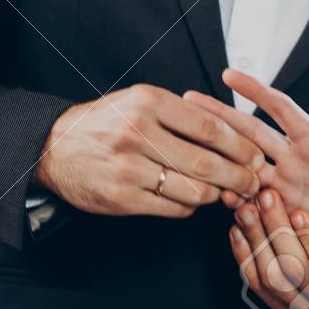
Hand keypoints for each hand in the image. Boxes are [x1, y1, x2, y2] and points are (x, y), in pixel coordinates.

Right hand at [34, 84, 264, 218]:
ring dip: (217, 194)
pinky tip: (193, 199)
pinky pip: (173, 207)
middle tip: (253, 181)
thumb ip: (180, 114)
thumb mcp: (137, 101)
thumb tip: (232, 133)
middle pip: (207, 162)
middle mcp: (138, 133)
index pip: (210, 127)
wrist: (53, 147)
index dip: (240, 145)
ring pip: (193, 190)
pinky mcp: (123, 198)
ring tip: (226, 192)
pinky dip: (190, 206)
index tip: (255, 154)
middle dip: (239, 176)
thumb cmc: (102, 123)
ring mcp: (129, 168)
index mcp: (147, 103)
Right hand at [185, 70, 308, 270]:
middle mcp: (296, 158)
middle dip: (220, 115)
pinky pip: (252, 197)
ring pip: (244, 162)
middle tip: (190, 101)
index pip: (278, 107)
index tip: (229, 74)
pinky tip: (210, 184)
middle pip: (249, 130)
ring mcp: (288, 184)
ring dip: (218, 150)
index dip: (254, 89)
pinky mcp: (286, 210)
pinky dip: (231, 189)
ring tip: (188, 139)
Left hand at [229, 189, 308, 308]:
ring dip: (257, 240)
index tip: (298, 214)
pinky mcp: (281, 308)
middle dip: (279, 232)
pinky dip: (244, 255)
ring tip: (247, 210)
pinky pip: (257, 285)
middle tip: (266, 200)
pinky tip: (237, 231)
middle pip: (300, 273)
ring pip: (275, 280)